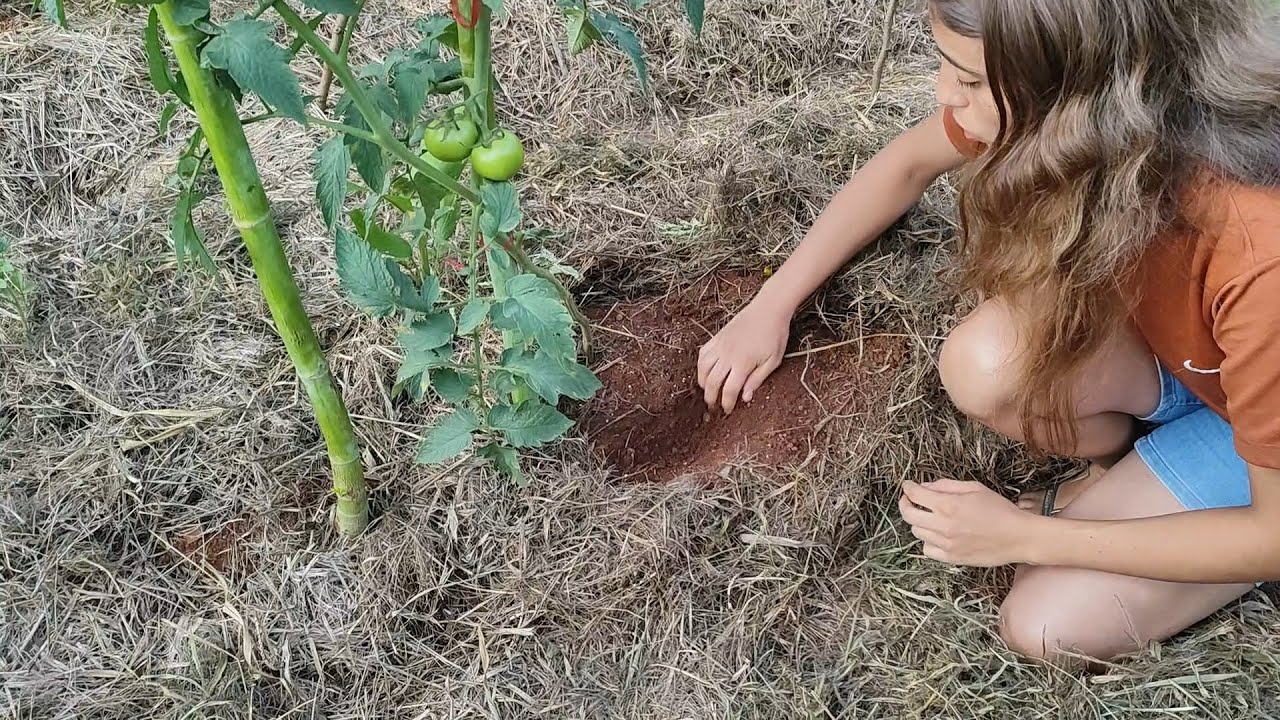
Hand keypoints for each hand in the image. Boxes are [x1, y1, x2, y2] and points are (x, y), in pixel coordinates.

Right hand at [697, 299, 790, 413]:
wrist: (768, 309)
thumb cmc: (775, 336)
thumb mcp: (773, 361)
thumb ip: (757, 380)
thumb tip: (745, 398)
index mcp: (743, 363)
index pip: (729, 390)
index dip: (726, 403)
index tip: (728, 410)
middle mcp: (727, 355)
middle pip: (712, 382)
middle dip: (711, 397)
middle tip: (713, 406)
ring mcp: (720, 345)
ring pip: (703, 368)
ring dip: (703, 383)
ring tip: (708, 390)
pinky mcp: (717, 337)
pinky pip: (702, 354)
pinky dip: (701, 366)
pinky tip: (706, 372)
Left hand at [898, 479, 1041, 566]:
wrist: (1019, 537)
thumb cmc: (1000, 510)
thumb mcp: (974, 488)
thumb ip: (946, 486)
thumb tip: (925, 486)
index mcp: (948, 505)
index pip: (914, 495)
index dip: (908, 488)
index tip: (908, 486)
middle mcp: (943, 526)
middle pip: (908, 515)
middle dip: (906, 504)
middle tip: (910, 500)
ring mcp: (946, 544)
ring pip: (917, 532)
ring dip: (920, 522)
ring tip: (931, 517)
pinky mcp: (951, 558)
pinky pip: (927, 550)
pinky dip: (929, 541)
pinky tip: (938, 535)